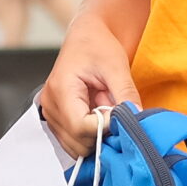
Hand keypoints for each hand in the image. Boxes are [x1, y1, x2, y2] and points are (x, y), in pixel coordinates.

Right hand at [42, 20, 139, 156]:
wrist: (86, 38)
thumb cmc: (98, 46)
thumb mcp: (117, 66)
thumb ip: (126, 94)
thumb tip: (137, 118)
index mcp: (61, 89)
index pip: (80, 127)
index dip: (105, 128)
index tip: (121, 116)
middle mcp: (50, 105)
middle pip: (77, 142)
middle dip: (103, 134)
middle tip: (116, 113)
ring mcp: (51, 114)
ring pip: (76, 147)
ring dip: (97, 137)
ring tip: (107, 112)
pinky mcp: (57, 120)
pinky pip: (74, 142)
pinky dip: (91, 137)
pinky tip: (101, 118)